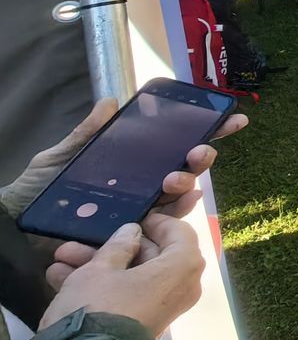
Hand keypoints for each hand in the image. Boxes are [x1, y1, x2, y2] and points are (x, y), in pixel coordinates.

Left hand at [2, 97, 244, 220]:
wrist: (16, 224)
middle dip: (200, 159)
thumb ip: (87, 133)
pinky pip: (163, 228)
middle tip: (200, 152)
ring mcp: (139, 212)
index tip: (233, 119)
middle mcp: (142, 188)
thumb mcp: (62, 156)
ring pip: (178, 199)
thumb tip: (111, 102)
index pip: (174, 148)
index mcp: (132, 166)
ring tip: (176, 179)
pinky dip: (177, 214)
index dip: (207, 132)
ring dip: (186, 185)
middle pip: (185, 171)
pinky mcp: (130, 237)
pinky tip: (182, 202)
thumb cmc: (40, 190)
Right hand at [40, 213, 204, 338]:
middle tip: (82, 238)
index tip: (133, 217)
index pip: (179, 233)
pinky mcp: (140, 323)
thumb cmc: (99, 305)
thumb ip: (118, 246)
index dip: (156, 222)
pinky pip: (124, 295)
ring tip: (60, 256)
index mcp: (182, 267)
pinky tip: (59, 276)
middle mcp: (180, 287)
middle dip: (112, 246)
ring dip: (96, 265)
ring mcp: (161, 307)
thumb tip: (132, 233)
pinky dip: (98, 286)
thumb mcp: (101, 268)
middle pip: (150, 256)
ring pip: (131, 276)